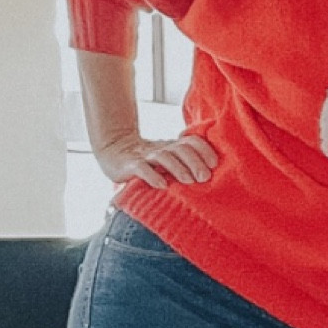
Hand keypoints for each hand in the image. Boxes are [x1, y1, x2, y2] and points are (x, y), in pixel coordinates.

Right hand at [94, 130, 216, 189]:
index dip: (204, 150)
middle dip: (195, 162)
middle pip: (181, 149)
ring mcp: (146, 156)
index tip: (214, 164)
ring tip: (188, 181)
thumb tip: (210, 179)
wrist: (113, 152)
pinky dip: (152, 176)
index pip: (192, 142)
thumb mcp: (168, 159)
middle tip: (205, 177)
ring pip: (164, 157)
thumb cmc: (148, 162)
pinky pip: (142, 169)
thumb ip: (185, 164)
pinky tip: (162, 185)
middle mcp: (162, 148)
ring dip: (178, 168)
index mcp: (173, 146)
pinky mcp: (130, 165)